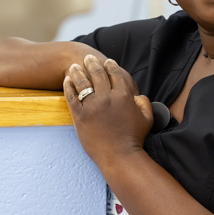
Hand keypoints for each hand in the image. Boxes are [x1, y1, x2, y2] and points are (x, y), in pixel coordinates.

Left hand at [63, 55, 152, 169]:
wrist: (120, 156)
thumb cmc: (134, 138)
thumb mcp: (147, 118)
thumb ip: (143, 102)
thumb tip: (137, 94)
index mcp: (124, 95)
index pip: (115, 73)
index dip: (110, 65)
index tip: (106, 61)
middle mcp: (107, 97)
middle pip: (97, 73)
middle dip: (92, 63)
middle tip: (87, 58)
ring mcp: (92, 106)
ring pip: (82, 82)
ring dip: (77, 72)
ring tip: (73, 66)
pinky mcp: (80, 116)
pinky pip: (71, 97)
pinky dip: (68, 87)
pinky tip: (66, 81)